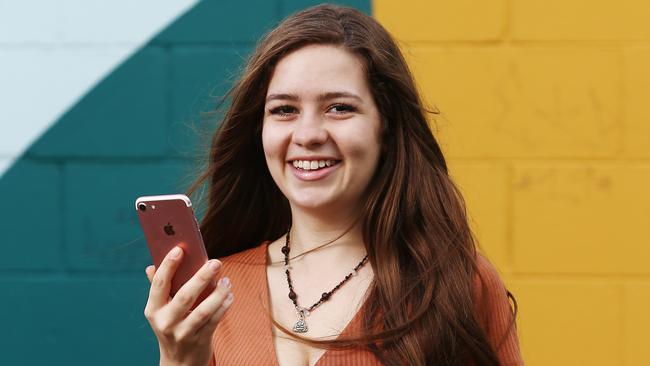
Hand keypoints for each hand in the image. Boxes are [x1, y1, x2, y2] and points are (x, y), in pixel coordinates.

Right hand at [144, 246, 233, 365]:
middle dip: (201, 278)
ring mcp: (182, 333)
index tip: (180, 249)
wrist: (178, 362)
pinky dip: (224, 307)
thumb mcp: (161, 310)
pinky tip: (230, 296)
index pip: (159, 284)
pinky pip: (215, 321)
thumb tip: (151, 265)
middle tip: (216, 262)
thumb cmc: (171, 326)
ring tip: (227, 281)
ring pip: (203, 311)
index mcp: (153, 310)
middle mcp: (165, 322)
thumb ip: (159, 288)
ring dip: (218, 294)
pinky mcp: (199, 341)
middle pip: (184, 296)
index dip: (168, 265)